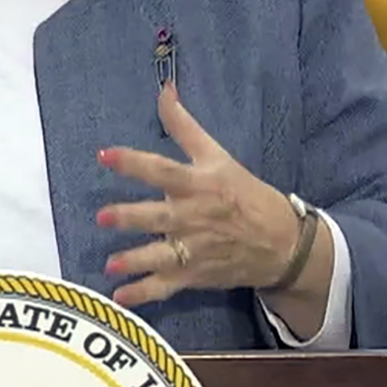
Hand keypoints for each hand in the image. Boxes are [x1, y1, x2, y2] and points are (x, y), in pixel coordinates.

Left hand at [96, 85, 310, 307]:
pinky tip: (120, 297)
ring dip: (136, 261)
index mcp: (200, 184)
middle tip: (104, 216)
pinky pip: (166, 286)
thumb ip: (184, 126)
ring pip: (162, 256)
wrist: (283, 242)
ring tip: (111, 264)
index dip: (133, 162)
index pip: (163, 170)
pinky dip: (144, 294)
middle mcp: (195, 217)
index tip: (104, 155)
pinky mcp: (196, 275)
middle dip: (132, 217)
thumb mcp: (217, 155)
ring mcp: (195, 249)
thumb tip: (163, 89)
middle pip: (160, 217)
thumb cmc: (244, 193)